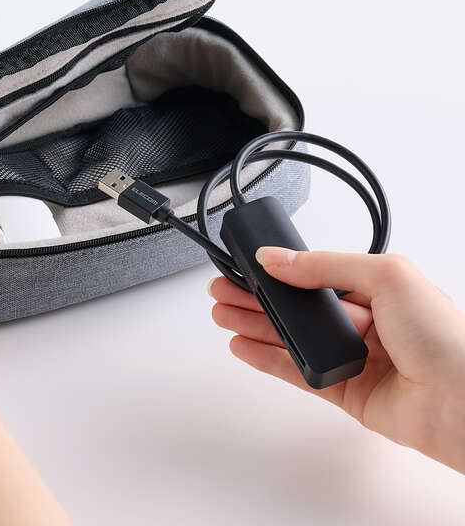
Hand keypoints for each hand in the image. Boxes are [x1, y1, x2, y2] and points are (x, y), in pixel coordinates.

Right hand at [209, 247, 464, 472]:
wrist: (463, 404)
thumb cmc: (443, 338)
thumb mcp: (385, 277)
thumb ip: (325, 267)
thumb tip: (278, 259)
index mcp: (374, 287)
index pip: (312, 275)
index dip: (277, 272)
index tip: (247, 266)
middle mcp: (361, 320)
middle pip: (295, 307)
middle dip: (256, 298)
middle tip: (223, 292)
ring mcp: (349, 356)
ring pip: (290, 338)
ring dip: (254, 326)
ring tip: (223, 315)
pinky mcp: (341, 390)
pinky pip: (294, 371)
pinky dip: (266, 358)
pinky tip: (243, 345)